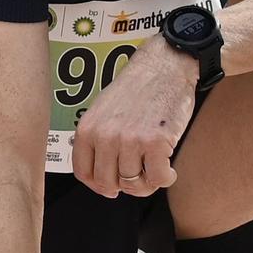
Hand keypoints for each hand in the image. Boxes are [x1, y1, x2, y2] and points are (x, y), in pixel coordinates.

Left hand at [71, 39, 195, 198]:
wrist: (165, 66)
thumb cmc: (137, 88)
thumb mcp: (103, 110)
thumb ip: (98, 139)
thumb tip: (101, 176)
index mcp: (88, 129)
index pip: (84, 173)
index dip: (99, 185)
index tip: (111, 186)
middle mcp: (106, 136)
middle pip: (109, 184)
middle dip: (124, 186)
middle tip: (137, 178)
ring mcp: (131, 140)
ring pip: (134, 184)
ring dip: (147, 183)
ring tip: (154, 170)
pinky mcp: (156, 142)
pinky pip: (157, 178)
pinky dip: (165, 179)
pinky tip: (168, 169)